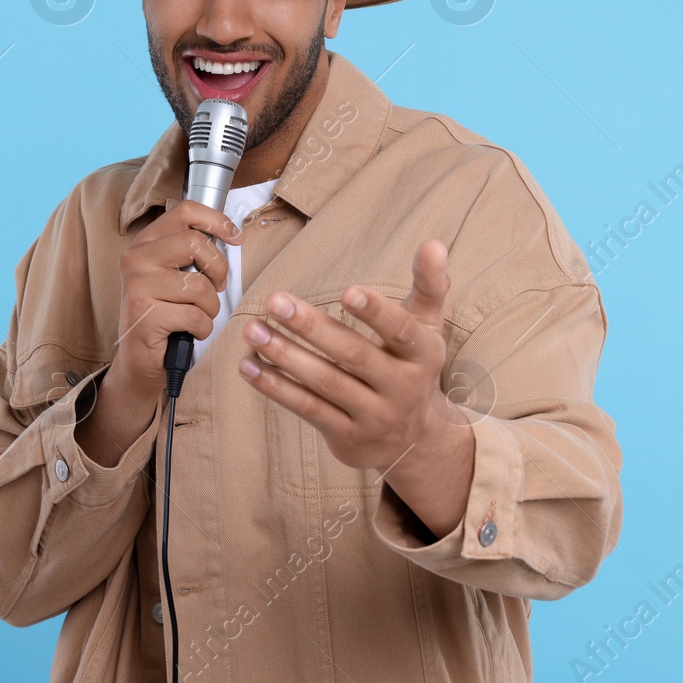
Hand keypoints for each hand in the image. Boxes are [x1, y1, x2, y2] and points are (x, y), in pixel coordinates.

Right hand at [109, 199, 240, 399]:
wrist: (140, 360)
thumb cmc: (164, 315)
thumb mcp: (173, 275)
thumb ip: (192, 252)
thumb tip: (231, 234)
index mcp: (145, 243)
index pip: (185, 211)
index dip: (217, 221)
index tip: (235, 237)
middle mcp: (136, 259)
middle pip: (195, 243)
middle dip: (218, 270)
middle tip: (216, 287)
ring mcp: (138, 287)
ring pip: (200, 286)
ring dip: (210, 307)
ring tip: (197, 316)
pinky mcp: (145, 315)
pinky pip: (196, 316)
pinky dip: (203, 329)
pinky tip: (189, 332)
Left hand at [238, 239, 466, 478]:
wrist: (415, 439)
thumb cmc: (413, 365)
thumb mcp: (428, 326)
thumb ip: (430, 283)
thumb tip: (433, 243)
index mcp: (422, 354)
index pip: (400, 331)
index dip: (376, 312)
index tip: (348, 291)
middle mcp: (401, 388)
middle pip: (354, 355)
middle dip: (312, 328)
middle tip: (276, 301)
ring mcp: (373, 415)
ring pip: (325, 383)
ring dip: (285, 356)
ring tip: (253, 330)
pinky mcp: (346, 436)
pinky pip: (308, 409)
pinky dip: (276, 387)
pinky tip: (249, 366)